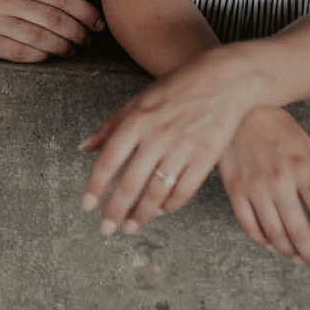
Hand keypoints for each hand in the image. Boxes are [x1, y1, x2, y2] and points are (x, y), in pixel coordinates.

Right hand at [0, 0, 103, 61]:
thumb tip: (76, 9)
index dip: (86, 12)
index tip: (99, 22)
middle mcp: (6, 0)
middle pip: (56, 19)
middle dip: (79, 33)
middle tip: (88, 41)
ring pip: (42, 38)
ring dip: (64, 48)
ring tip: (72, 51)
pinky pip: (22, 53)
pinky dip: (41, 57)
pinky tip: (50, 57)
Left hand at [78, 46, 268, 236]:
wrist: (225, 80)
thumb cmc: (179, 87)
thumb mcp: (140, 99)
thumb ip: (111, 125)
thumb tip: (84, 147)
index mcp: (137, 120)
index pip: (109, 161)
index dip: (96, 187)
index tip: (88, 206)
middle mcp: (157, 136)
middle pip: (130, 183)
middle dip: (115, 211)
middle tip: (106, 230)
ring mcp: (183, 148)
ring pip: (156, 192)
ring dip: (141, 214)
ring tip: (130, 227)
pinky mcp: (205, 158)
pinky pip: (183, 191)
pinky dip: (170, 205)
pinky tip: (160, 211)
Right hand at [217, 107, 309, 275]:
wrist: (234, 106)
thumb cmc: (274, 123)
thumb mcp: (308, 142)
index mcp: (302, 168)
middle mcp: (279, 181)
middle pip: (299, 230)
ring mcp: (254, 187)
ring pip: (273, 233)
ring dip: (288, 252)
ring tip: (299, 259)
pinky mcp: (234, 190)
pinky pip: (248, 225)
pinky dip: (262, 241)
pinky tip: (272, 245)